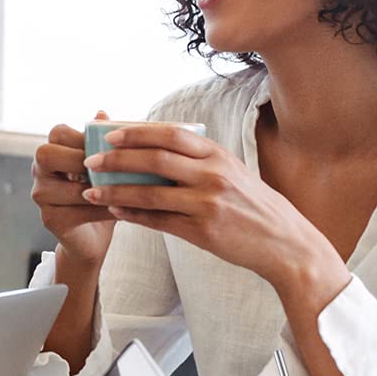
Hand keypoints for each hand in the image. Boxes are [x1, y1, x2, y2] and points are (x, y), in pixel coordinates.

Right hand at [32, 114, 116, 272]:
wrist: (92, 236)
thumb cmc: (100, 192)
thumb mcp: (104, 164)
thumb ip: (100, 141)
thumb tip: (101, 113)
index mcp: (51, 152)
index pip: (57, 132)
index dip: (82, 136)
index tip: (108, 146)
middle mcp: (38, 171)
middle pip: (46, 154)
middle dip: (79, 159)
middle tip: (107, 168)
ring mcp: (41, 196)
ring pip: (67, 186)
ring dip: (99, 188)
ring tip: (126, 189)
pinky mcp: (50, 219)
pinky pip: (78, 211)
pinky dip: (104, 209)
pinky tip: (123, 208)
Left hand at [84, 122, 348, 298]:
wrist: (285, 243)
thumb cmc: (252, 204)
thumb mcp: (231, 171)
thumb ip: (197, 160)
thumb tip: (150, 148)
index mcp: (218, 155)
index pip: (171, 135)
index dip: (136, 132)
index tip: (109, 134)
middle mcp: (213, 176)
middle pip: (154, 160)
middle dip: (117, 160)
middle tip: (91, 162)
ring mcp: (208, 204)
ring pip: (150, 193)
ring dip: (116, 191)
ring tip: (92, 190)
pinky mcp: (203, 232)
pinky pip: (158, 221)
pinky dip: (133, 215)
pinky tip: (115, 211)